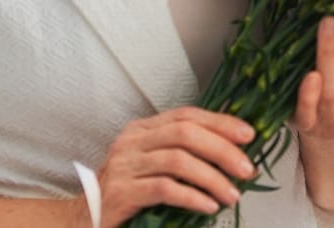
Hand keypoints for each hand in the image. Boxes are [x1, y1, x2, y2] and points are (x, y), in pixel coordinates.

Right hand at [94, 106, 256, 226]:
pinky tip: (208, 206)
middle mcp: (131, 142)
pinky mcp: (119, 192)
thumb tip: (233, 155)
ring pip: (178, 161)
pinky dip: (192, 197)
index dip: (220, 123)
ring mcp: (123, 166)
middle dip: (222, 150)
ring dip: (212, 178)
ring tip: (231, 194)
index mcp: (142, 130)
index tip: (249, 136)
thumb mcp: (155, 167)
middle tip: (246, 169)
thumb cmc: (127, 196)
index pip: (186, 116)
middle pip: (185, 134)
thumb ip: (184, 155)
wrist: (84, 222)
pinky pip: (164, 189)